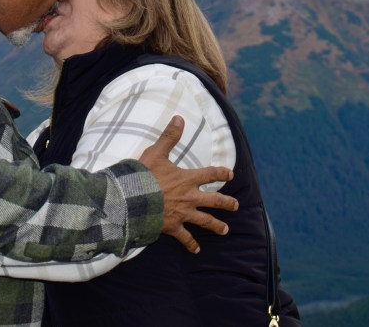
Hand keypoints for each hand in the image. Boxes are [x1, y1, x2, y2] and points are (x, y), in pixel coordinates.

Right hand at [138, 116, 237, 253]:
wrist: (132, 200)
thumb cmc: (143, 176)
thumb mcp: (156, 152)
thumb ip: (169, 136)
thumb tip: (179, 117)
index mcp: (187, 178)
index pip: (210, 174)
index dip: (221, 173)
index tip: (230, 175)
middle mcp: (189, 197)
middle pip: (214, 201)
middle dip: (226, 204)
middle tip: (236, 206)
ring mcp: (183, 213)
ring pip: (205, 221)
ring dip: (216, 225)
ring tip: (225, 230)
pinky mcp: (173, 227)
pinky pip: (185, 238)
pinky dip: (191, 244)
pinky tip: (197, 250)